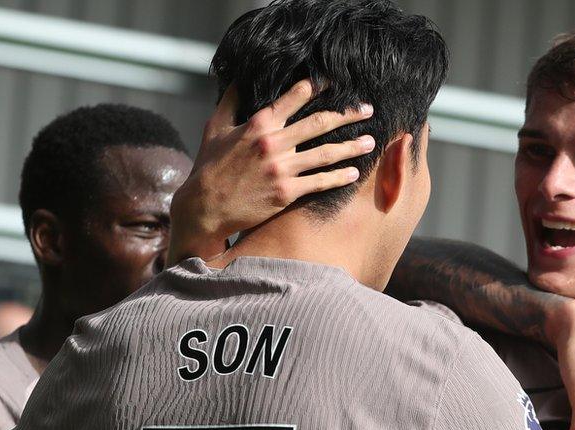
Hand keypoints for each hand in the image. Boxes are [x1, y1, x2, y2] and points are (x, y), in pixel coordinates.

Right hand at [168, 79, 375, 264]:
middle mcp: (273, 143)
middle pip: (320, 123)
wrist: (205, 207)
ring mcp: (281, 168)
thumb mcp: (215, 127)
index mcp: (259, 123)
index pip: (295, 97)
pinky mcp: (286, 192)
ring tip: (370, 142)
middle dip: (348, 115)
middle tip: (368, 109)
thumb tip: (238, 77)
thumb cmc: (210, 165)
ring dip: (352, 146)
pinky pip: (320, 182)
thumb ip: (230, 101)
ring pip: (326, 153)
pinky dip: (339, 177)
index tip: (337, 83)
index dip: (317, 87)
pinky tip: (354, 173)